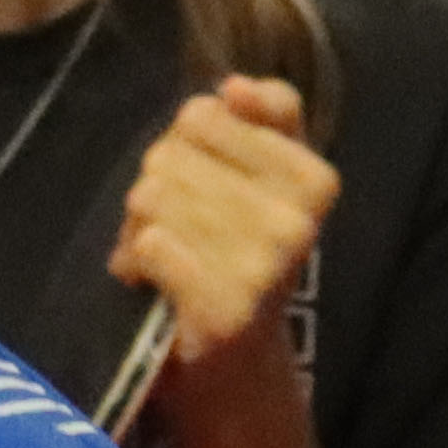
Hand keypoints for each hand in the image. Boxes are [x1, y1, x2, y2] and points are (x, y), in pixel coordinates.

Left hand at [112, 75, 335, 402]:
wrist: (231, 361)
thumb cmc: (232, 256)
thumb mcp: (258, 177)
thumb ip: (263, 117)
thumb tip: (236, 85)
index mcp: (314, 176)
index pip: (207, 111)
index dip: (183, 145)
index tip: (201, 184)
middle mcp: (300, 217)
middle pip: (170, 153)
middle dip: (155, 190)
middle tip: (175, 232)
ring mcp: (267, 262)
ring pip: (153, 195)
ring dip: (138, 229)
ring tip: (162, 260)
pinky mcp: (227, 304)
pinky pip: (150, 243)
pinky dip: (133, 261)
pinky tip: (150, 284)